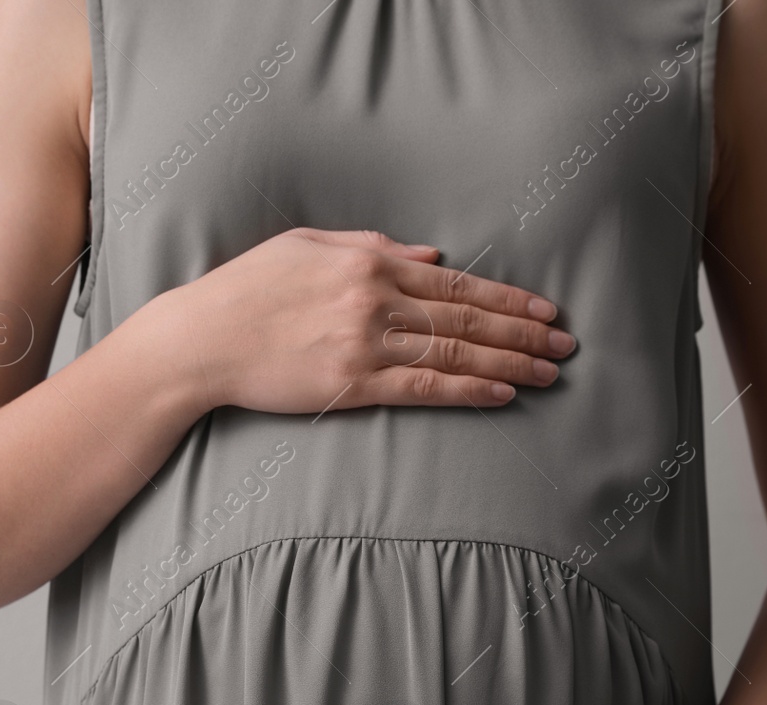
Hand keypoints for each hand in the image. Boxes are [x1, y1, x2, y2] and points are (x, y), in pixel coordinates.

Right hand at [146, 227, 575, 414]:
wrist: (201, 338)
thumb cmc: (247, 290)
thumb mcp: (307, 246)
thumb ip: (373, 246)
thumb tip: (432, 257)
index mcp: (368, 262)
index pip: (455, 283)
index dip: (507, 300)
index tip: (544, 312)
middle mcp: (375, 299)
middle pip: (466, 317)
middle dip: (523, 333)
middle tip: (565, 346)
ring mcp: (364, 343)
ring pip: (454, 352)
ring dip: (508, 364)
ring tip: (548, 374)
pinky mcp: (350, 384)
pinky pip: (423, 386)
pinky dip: (467, 389)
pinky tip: (502, 395)